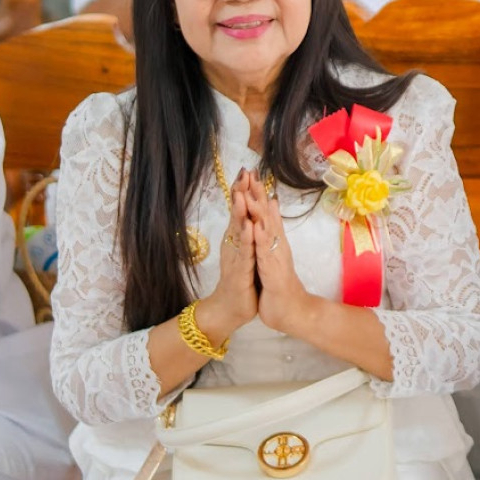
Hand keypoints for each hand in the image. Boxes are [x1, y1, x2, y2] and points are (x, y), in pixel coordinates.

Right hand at [195, 170, 261, 337]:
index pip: (240, 210)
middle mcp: (234, 245)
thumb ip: (245, 232)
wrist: (230, 309)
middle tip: (243, 172)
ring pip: (238, 230)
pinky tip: (248, 225)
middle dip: (240, 193)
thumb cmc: (240, 280)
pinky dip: (246, 238)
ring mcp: (236, 257)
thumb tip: (249, 212)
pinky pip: (244, 252)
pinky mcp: (240, 272)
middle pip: (237, 215)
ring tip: (242, 192)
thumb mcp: (245, 252)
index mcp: (237, 239)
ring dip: (240, 211)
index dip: (243, 191)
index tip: (248, 170)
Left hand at [246, 176, 319, 336]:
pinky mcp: (273, 271)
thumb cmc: (280, 287)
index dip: (257, 195)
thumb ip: (273, 237)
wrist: (294, 313)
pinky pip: (266, 253)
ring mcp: (276, 257)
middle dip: (258, 194)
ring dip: (259, 210)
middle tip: (252, 172)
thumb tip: (271, 217)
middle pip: (267, 216)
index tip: (250, 175)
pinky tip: (256, 225)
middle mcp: (277, 246)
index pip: (265, 214)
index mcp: (274, 243)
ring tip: (252, 191)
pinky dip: (261, 238)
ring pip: (267, 229)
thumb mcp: (273, 258)